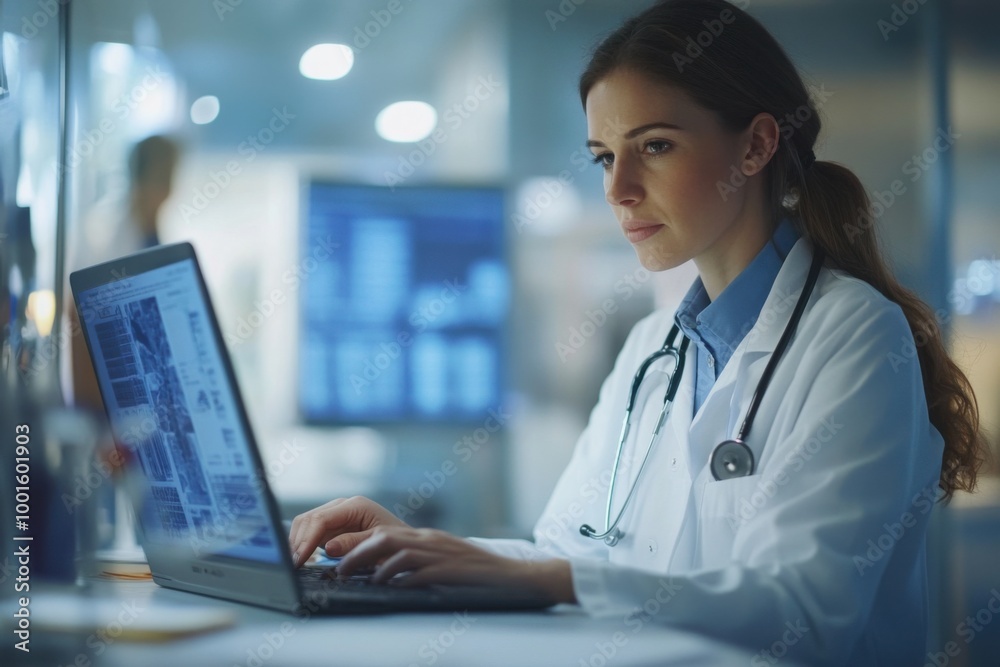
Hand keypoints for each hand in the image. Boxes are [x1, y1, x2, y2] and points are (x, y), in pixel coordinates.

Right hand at [288, 496, 407, 567]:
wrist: (406, 542)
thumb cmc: (397, 542)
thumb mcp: (379, 543)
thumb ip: (354, 543)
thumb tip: (328, 547)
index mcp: (355, 505)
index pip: (320, 519)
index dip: (306, 540)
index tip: (298, 560)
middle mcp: (342, 506)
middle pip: (308, 520)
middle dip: (297, 542)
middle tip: (292, 566)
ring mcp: (336, 514)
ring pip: (304, 524)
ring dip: (297, 543)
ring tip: (294, 564)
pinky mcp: (332, 526)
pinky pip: (310, 532)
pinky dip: (302, 545)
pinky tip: (301, 560)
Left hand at [336, 525, 576, 603]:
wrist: (512, 576)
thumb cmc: (475, 573)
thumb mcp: (441, 561)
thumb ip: (415, 563)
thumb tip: (383, 574)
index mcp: (426, 537)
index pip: (385, 532)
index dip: (358, 543)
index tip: (337, 556)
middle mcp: (430, 541)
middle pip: (384, 536)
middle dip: (356, 551)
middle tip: (337, 567)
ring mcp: (440, 554)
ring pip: (397, 550)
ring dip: (371, 564)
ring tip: (354, 576)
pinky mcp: (450, 571)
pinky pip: (419, 571)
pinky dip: (399, 578)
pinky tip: (387, 585)